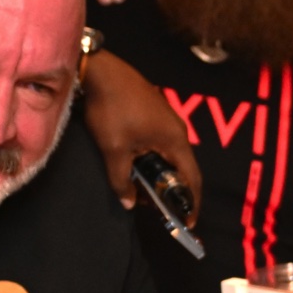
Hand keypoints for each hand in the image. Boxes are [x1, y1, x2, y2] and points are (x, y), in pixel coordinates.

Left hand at [82, 45, 201, 220]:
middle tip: (158, 208)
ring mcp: (168, 119)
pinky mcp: (156, 113)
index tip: (187, 222)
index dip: (191, 202)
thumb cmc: (111, 109)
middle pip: (184, 168)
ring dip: (161, 174)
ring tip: (144, 188)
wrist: (100, 71)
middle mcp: (178, 130)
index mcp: (175, 140)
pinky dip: (155, 159)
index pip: (192, 178)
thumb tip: (129, 203)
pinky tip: (137, 164)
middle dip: (173, 191)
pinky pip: (162, 143)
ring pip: (171, 155)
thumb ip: (122, 180)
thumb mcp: (114, 149)